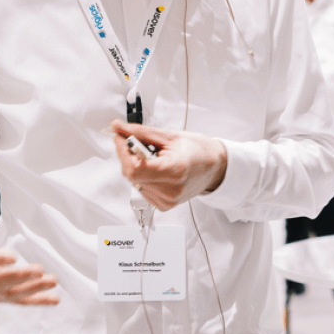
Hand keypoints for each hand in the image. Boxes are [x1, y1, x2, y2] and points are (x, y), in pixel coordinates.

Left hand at [110, 121, 228, 210]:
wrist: (214, 167)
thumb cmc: (198, 150)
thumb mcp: (170, 136)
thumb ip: (140, 133)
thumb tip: (118, 128)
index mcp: (175, 171)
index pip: (135, 168)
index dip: (123, 152)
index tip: (120, 137)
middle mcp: (171, 190)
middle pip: (132, 175)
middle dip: (128, 156)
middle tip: (136, 143)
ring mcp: (168, 200)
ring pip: (134, 183)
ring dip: (135, 167)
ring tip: (153, 158)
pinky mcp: (165, 205)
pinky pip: (142, 190)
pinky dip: (143, 177)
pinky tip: (156, 170)